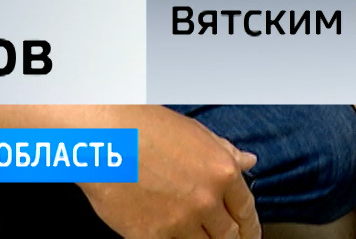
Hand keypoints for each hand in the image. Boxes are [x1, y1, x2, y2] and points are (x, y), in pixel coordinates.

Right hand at [82, 107, 260, 238]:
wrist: (104, 138)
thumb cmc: (148, 127)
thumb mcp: (196, 133)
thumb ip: (225, 152)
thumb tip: (249, 161)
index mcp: (222, 172)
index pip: (246, 210)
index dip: (251, 227)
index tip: (250, 234)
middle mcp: (206, 200)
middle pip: (229, 235)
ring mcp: (179, 222)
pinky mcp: (151, 236)